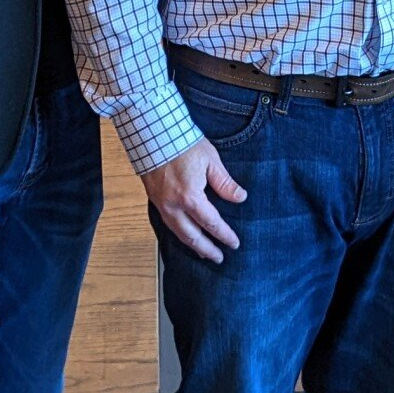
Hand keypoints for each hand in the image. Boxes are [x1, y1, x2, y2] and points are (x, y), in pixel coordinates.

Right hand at [142, 139, 247, 263]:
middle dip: (207, 249)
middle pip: (192, 236)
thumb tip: (240, 197)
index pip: (212, 224)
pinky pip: (167, 223)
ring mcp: (161, 204)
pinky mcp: (154, 199)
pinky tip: (184, 234)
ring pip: (177, 233)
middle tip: (218, 258)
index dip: (224, 235)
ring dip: (192, 244)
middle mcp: (173, 206)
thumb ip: (225, 183)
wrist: (154, 134)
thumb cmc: (182, 144)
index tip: (234, 243)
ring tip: (203, 251)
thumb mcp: (211, 161)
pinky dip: (178, 233)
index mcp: (190, 198)